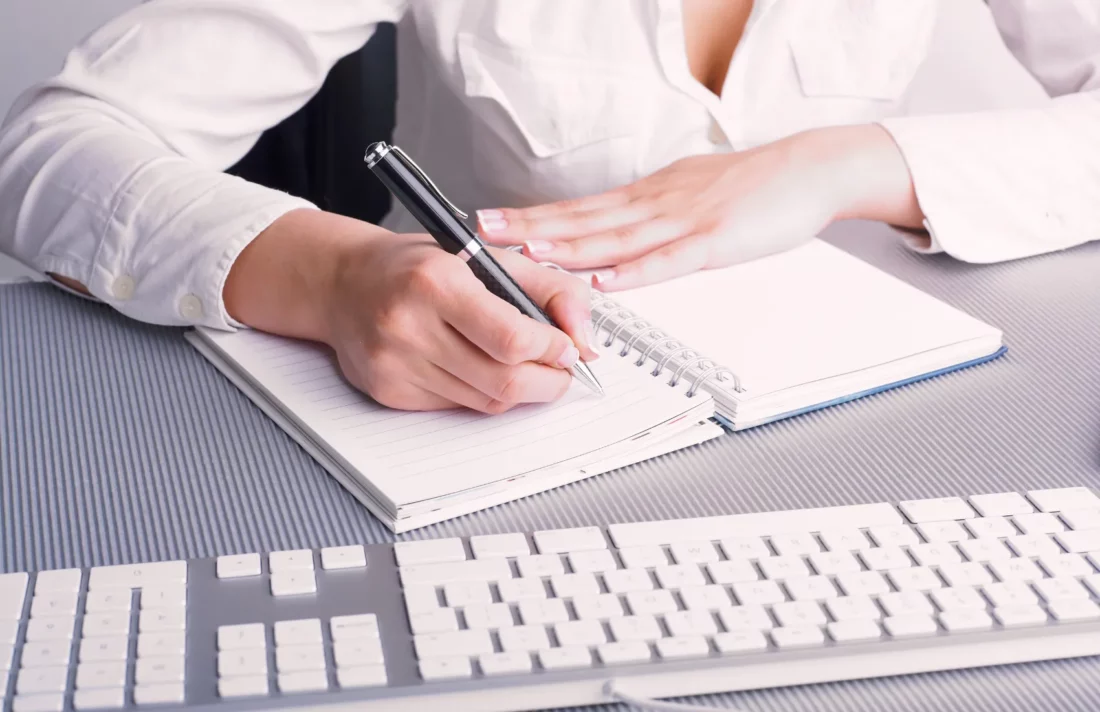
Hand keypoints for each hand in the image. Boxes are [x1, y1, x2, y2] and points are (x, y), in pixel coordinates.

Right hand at [225, 210, 598, 413]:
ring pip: (485, 402)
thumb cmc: (418, 266)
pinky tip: (476, 368)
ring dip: (518, 390)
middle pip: (504, 381)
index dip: (553, 350)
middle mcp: (408, 325)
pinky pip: (456, 408)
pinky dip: (480, 394)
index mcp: (434, 281)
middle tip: (560, 370)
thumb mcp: (486, 256)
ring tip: (524, 367)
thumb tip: (585, 339)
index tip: (567, 347)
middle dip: (548, 382)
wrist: (343, 283)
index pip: (512, 338)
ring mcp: (394, 363)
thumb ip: (548, 288)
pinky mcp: (387, 391)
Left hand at [477, 124, 921, 289]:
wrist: (811, 168)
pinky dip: (633, 272)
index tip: (494, 223)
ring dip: (569, 246)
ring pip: (615, 238)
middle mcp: (656, 204)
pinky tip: (604, 280)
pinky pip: (668, 261)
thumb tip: (615, 236)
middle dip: (530, 228)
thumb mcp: (689, 193)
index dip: (534, 217)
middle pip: (584, 218)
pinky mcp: (715, 242)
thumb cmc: (755, 185)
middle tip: (484, 233)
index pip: (580, 208)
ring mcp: (683, 222)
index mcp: (649, 197)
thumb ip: (651, 216)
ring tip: (528, 251)